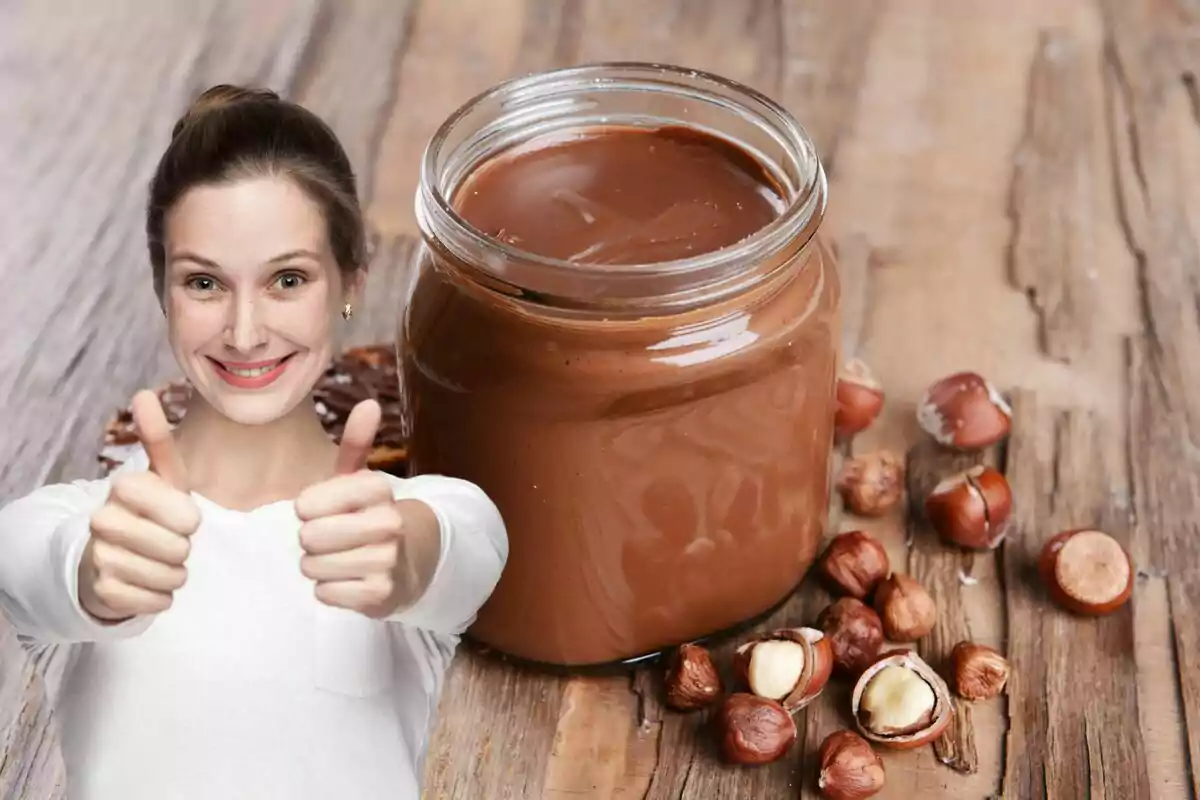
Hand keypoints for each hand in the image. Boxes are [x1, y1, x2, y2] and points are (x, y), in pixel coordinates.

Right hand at [79, 390, 200, 621]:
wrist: (106, 557)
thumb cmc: (148, 514)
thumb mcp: (162, 478)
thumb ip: (157, 438)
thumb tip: (143, 392)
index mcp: (125, 487)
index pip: (187, 515)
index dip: (190, 520)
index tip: (181, 517)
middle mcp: (104, 519)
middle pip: (181, 548)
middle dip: (183, 549)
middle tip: (168, 542)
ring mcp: (100, 556)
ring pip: (171, 576)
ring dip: (174, 574)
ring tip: (158, 562)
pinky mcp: (103, 591)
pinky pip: (158, 600)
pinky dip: (162, 597)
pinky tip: (148, 584)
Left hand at [296, 400, 412, 617]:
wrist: (408, 560)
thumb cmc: (367, 515)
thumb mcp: (359, 479)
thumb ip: (356, 442)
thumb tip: (368, 403)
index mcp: (377, 488)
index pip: (307, 503)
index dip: (307, 509)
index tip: (323, 510)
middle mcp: (388, 522)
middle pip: (309, 536)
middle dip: (311, 540)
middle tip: (331, 537)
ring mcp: (386, 559)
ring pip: (314, 567)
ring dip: (318, 566)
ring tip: (340, 558)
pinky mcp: (380, 593)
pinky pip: (325, 593)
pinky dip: (329, 590)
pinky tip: (348, 579)